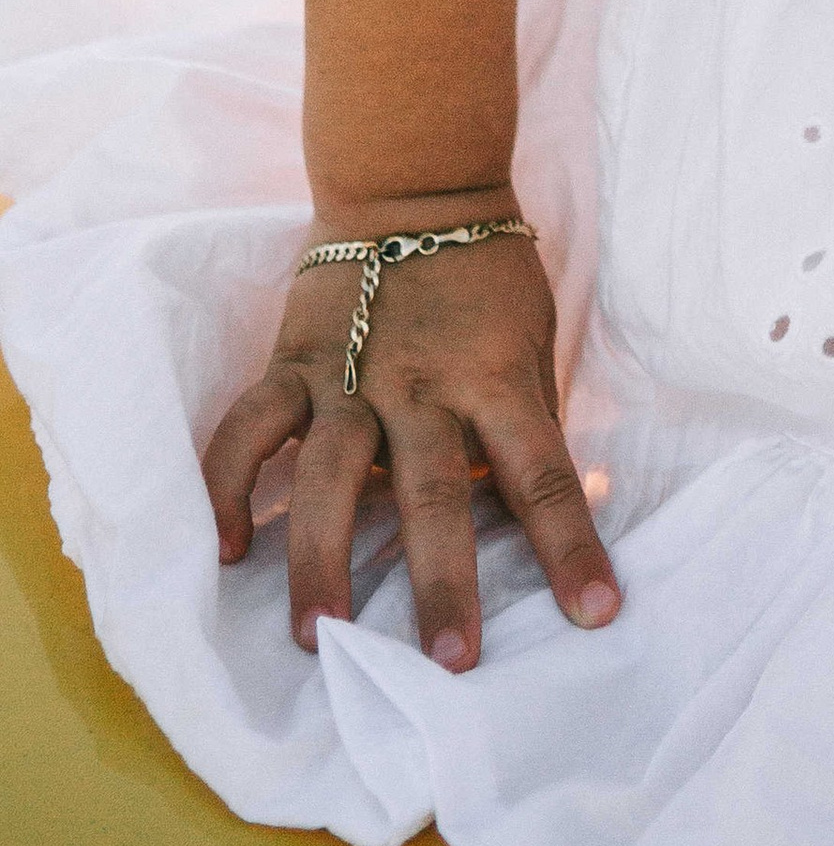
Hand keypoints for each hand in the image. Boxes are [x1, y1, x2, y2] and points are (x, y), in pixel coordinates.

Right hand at [200, 193, 619, 670]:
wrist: (415, 182)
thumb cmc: (487, 278)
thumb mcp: (530, 341)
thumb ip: (526, 424)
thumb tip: (553, 514)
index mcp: (495, 378)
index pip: (544, 474)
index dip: (572, 546)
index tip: (597, 614)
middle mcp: (422, 385)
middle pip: (434, 493)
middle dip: (443, 581)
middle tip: (449, 662)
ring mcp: (349, 374)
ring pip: (330, 475)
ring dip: (322, 559)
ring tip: (319, 636)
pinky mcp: (292, 362)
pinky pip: (248, 430)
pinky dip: (228, 486)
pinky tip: (224, 549)